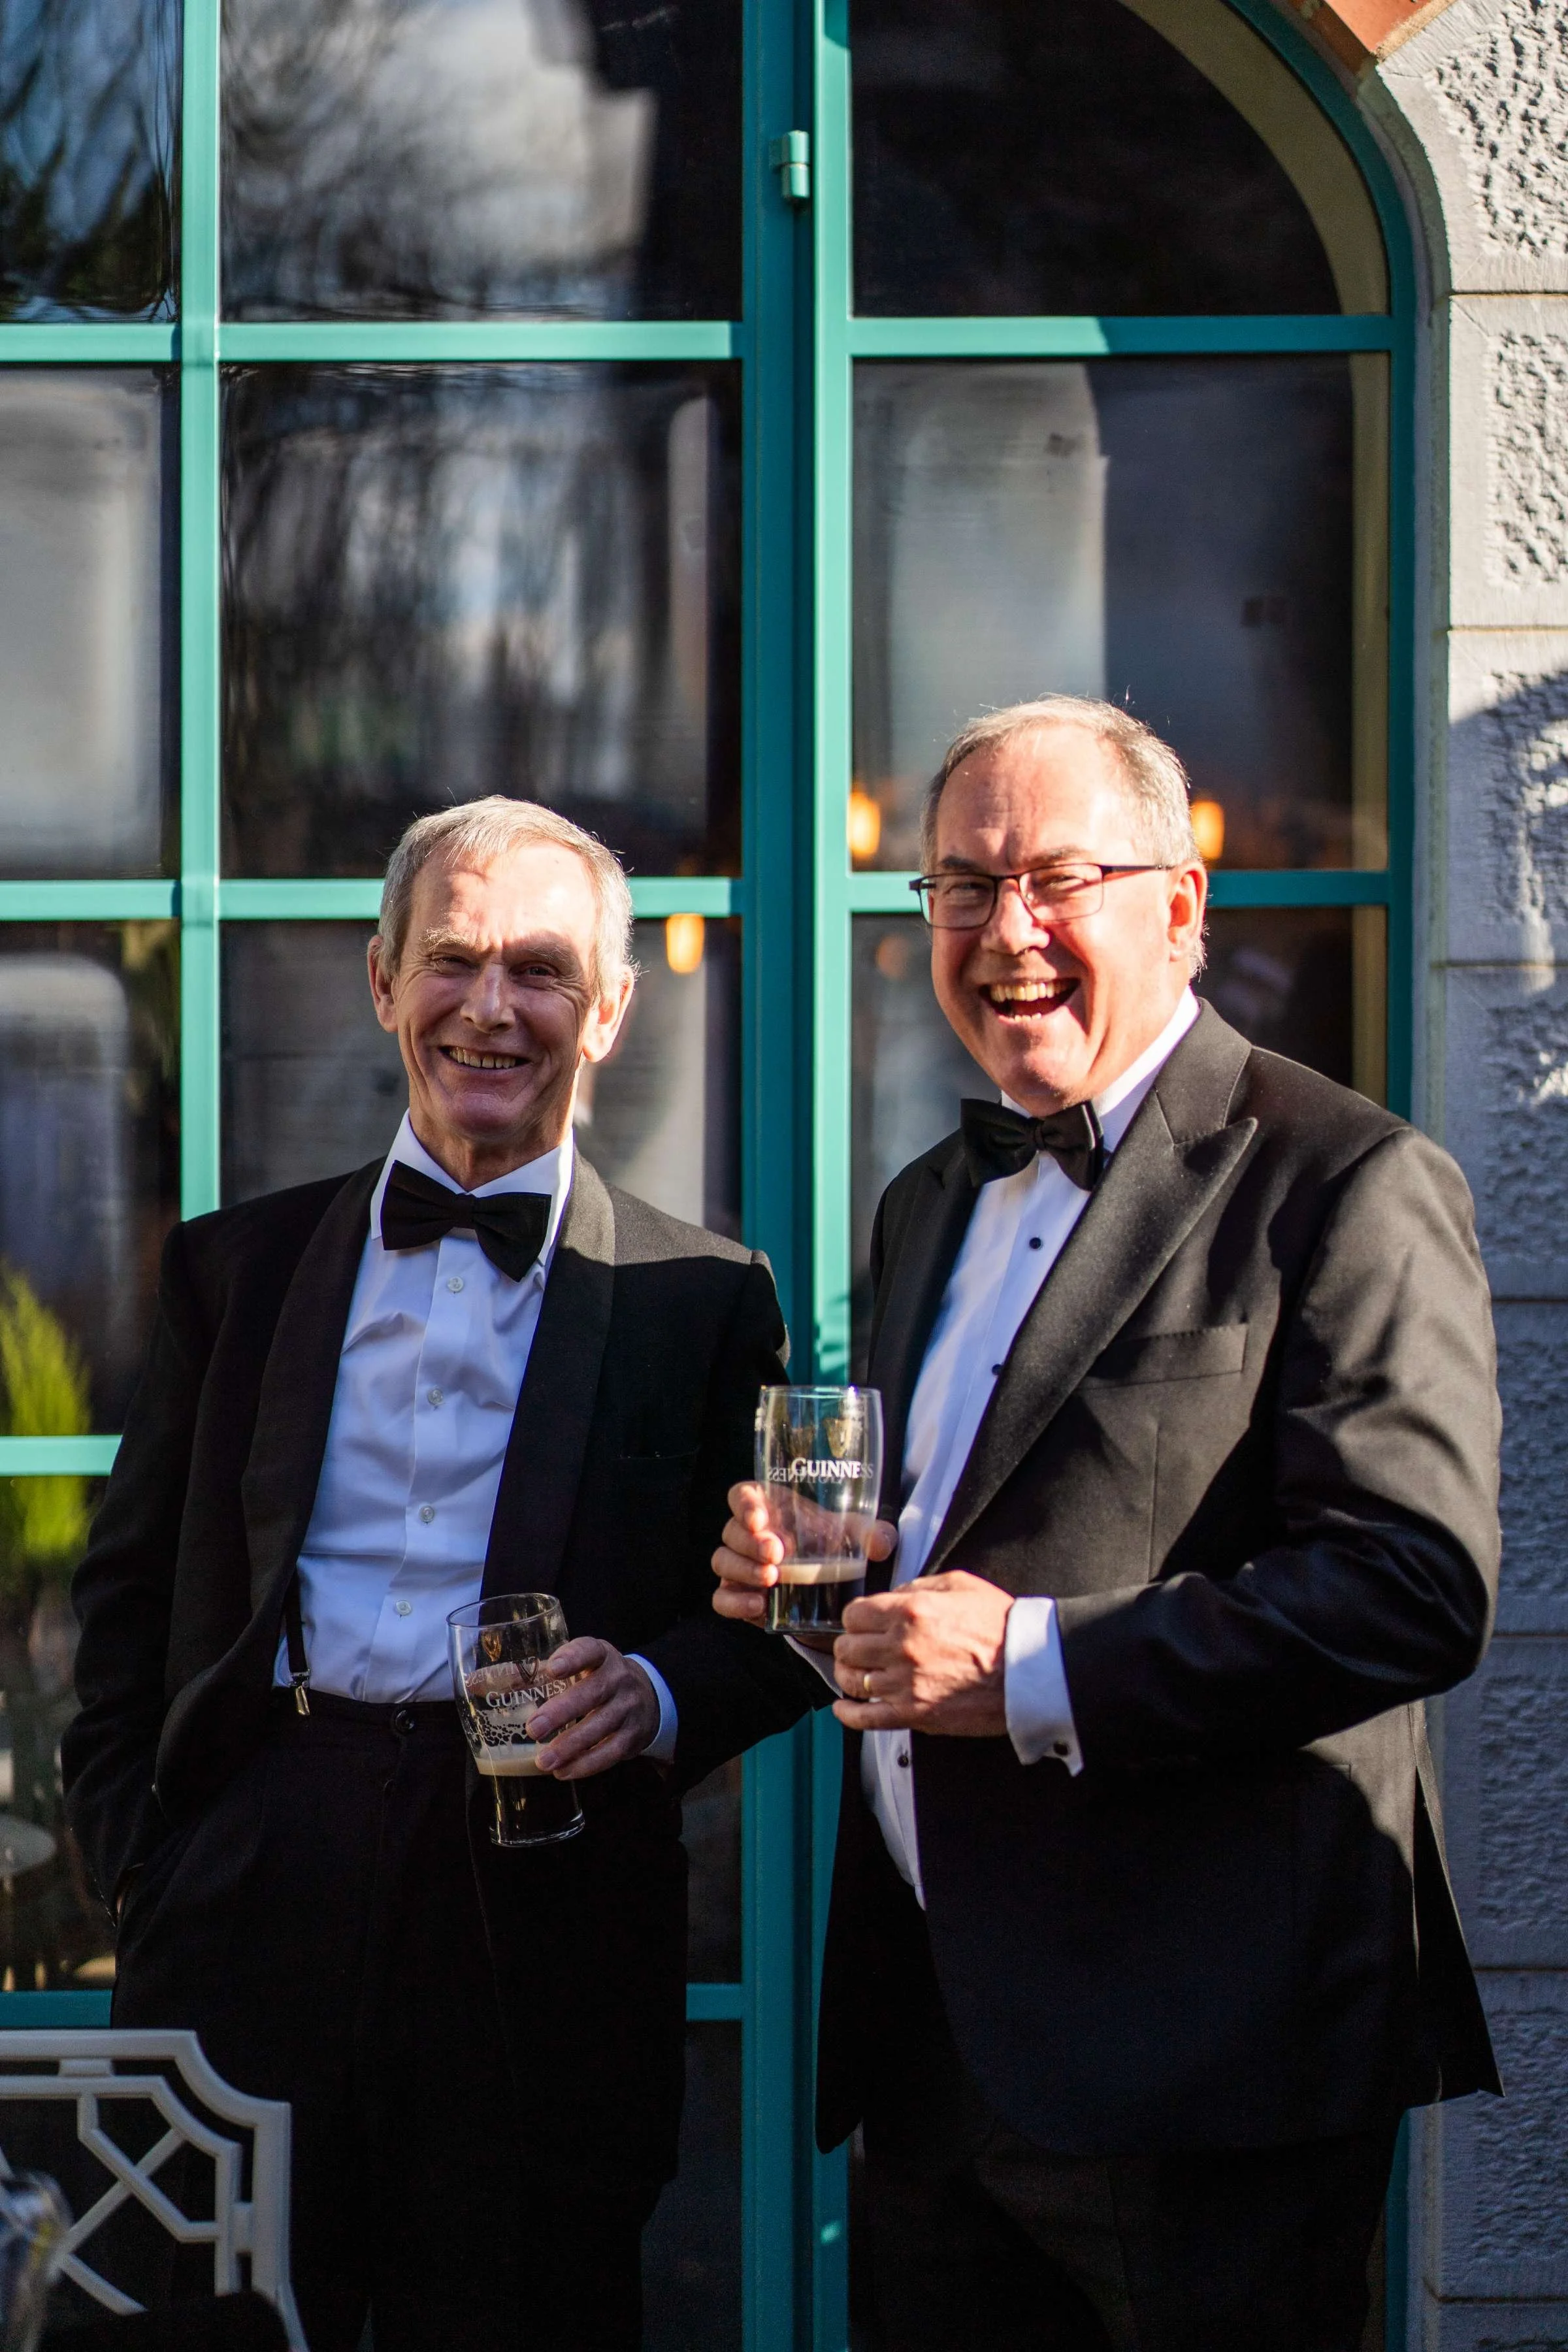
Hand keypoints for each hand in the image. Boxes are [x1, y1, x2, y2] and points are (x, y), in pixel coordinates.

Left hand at [522, 1639, 659, 1778]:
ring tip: (544, 1761)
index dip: (573, 1658)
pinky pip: (611, 1752)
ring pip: (601, 1727)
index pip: (590, 1651)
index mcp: (602, 1655)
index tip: (552, 1669)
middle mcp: (619, 1678)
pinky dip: (586, 1764)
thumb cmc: (598, 1679)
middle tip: (534, 1729)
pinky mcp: (633, 1736)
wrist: (647, 1698)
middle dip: (562, 1712)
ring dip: (570, 1746)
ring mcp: (629, 1708)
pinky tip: (563, 1772)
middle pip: (593, 1693)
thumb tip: (487, 1681)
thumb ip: (538, 1673)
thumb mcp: (579, 1666)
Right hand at [712, 1481, 898, 1624]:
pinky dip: (734, 1603)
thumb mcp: (858, 1538)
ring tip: (772, 1580)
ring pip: (723, 1562)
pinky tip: (758, 1607)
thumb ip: (874, 1535)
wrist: (829, 1591)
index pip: (742, 1495)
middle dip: (750, 1542)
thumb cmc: (835, 1547)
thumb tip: (880, 1544)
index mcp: (770, 1508)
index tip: (760, 1519)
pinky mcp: (738, 1596)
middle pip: (731, 1531)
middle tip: (777, 1554)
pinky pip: (721, 1599)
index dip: (744, 1504)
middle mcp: (748, 1535)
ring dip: (743, 1570)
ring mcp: (739, 1567)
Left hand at [831, 1571, 1012, 1737]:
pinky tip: (844, 1708)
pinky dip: (848, 1714)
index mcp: (910, 1611)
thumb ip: (919, 1586)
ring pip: (851, 1680)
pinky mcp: (914, 1714)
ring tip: (856, 1673)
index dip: (856, 1618)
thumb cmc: (999, 1627)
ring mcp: (905, 1684)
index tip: (862, 1623)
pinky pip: (866, 1718)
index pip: (854, 1614)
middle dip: (850, 1645)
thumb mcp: (960, 1585)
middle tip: (860, 1647)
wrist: (1027, 1669)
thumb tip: (893, 1595)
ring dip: (849, 1675)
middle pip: (847, 1647)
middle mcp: (902, 1647)